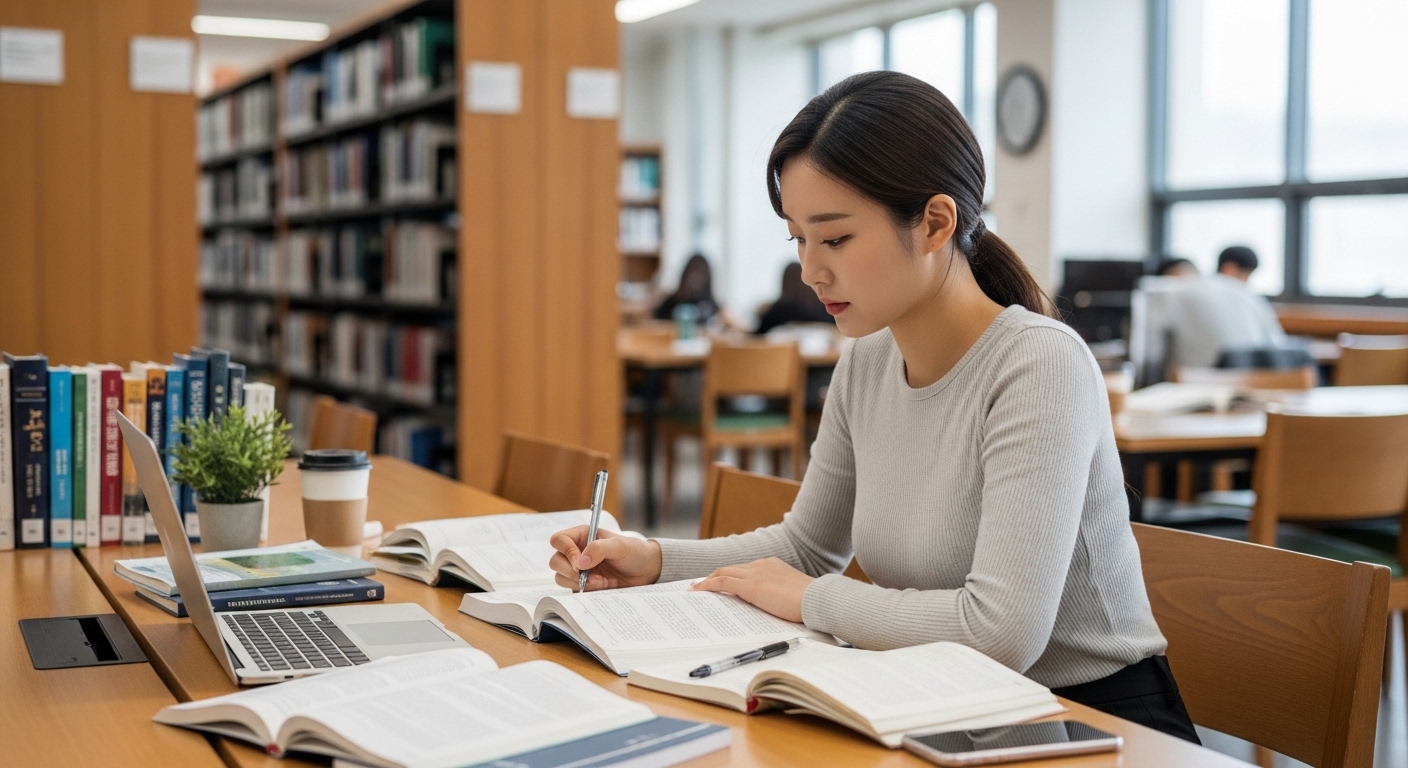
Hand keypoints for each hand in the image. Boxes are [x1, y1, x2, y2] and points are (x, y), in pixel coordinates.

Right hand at [549, 527, 661, 590]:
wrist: (646, 571)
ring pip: (561, 577)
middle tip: (587, 576)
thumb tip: (580, 561)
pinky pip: (573, 590)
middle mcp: (577, 552)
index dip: (565, 551)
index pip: (559, 540)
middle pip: (556, 561)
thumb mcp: (620, 546)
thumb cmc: (634, 552)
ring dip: (578, 583)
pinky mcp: (583, 584)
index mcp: (582, 536)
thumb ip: (599, 549)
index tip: (580, 563)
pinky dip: (585, 591)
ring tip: (600, 582)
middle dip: (570, 572)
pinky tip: (602, 587)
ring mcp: (579, 569)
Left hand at [692, 558, 813, 622]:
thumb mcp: (794, 595)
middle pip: (731, 568)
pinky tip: (698, 592)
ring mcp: (755, 573)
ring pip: (723, 573)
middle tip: (702, 584)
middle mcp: (762, 565)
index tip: (723, 582)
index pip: (746, 569)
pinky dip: (707, 585)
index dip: (732, 576)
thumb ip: (781, 596)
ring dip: (708, 581)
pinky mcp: (750, 586)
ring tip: (696, 589)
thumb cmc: (812, 602)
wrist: (818, 599)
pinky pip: (722, 582)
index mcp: (774, 565)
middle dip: (715, 576)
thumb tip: (776, 607)